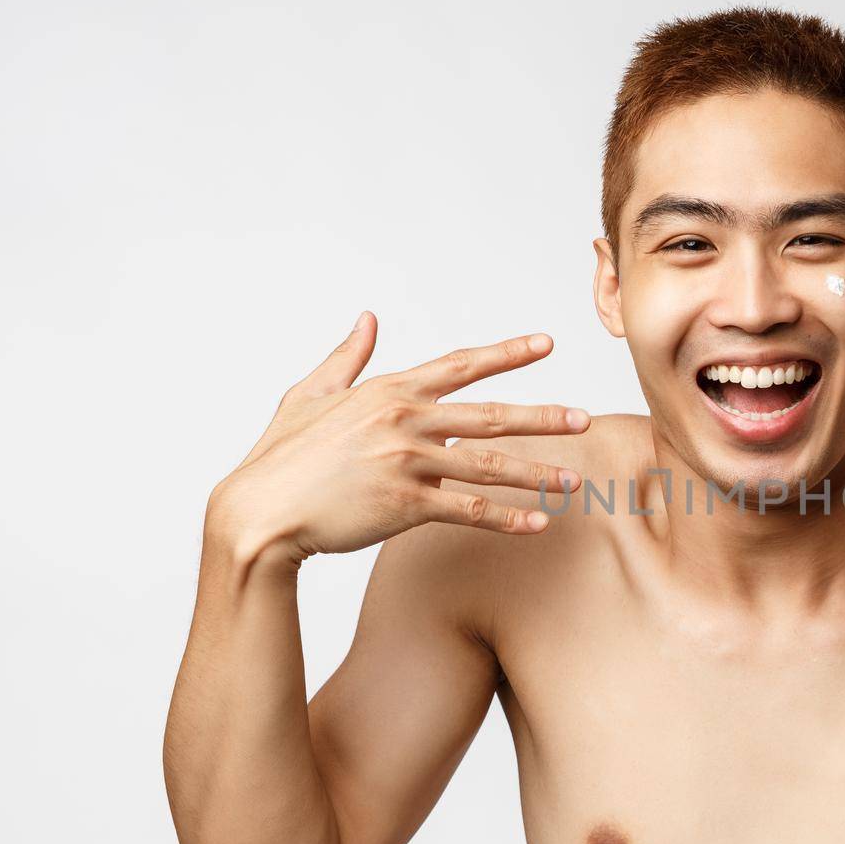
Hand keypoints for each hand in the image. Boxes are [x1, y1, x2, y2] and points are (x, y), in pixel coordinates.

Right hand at [210, 311, 588, 564]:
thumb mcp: (310, 394)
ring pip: (488, 466)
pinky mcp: (404, 504)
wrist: (259, 511)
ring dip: (536, 474)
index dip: (507, 353)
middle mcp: (404, 420)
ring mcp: (406, 462)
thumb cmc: (281, 456)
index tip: (547, 344)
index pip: (461, 365)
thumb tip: (368, 319)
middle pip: (491, 416)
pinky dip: (506, 518)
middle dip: (544, 417)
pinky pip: (468, 511)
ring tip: (573, 481)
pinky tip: (537, 524)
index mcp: (388, 391)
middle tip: (585, 419)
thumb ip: (347, 357)